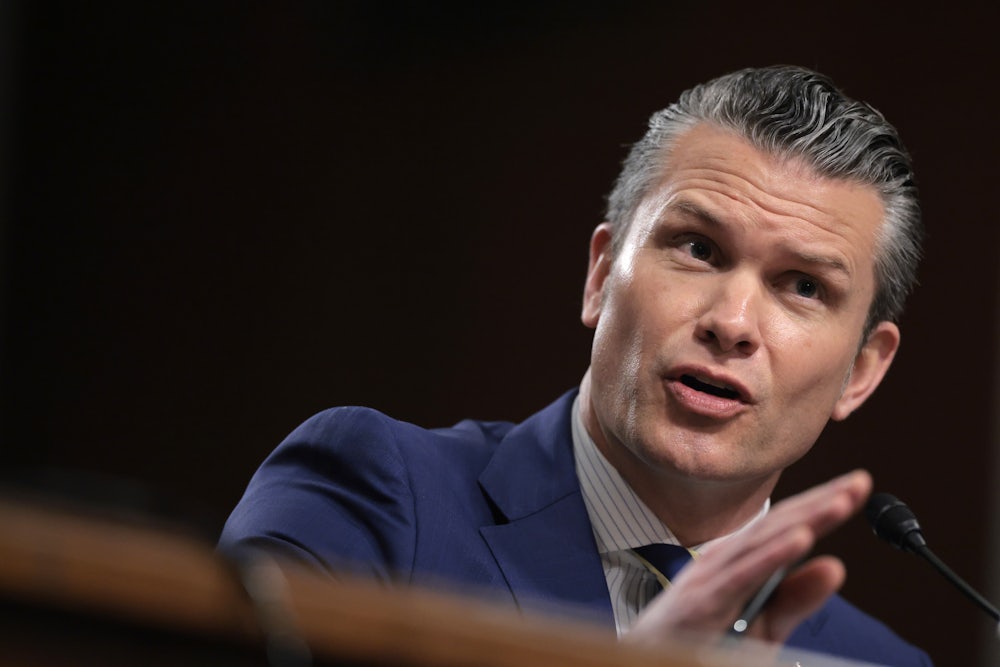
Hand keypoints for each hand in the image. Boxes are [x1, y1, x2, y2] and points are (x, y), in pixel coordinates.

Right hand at [625, 469, 872, 646]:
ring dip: (805, 519)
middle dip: (822, 502)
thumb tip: (836, 566)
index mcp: (738, 558)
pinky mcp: (704, 602)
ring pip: (765, 542)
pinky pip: (744, 575)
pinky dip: (773, 555)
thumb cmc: (704, 642)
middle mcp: (724, 558)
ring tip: (841, 502)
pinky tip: (801, 539)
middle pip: (780, 524)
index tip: (859, 486)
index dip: (822, 503)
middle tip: (862, 483)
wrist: (652, 662)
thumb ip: (796, 597)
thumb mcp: (762, 623)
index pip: (786, 524)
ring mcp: (711, 576)